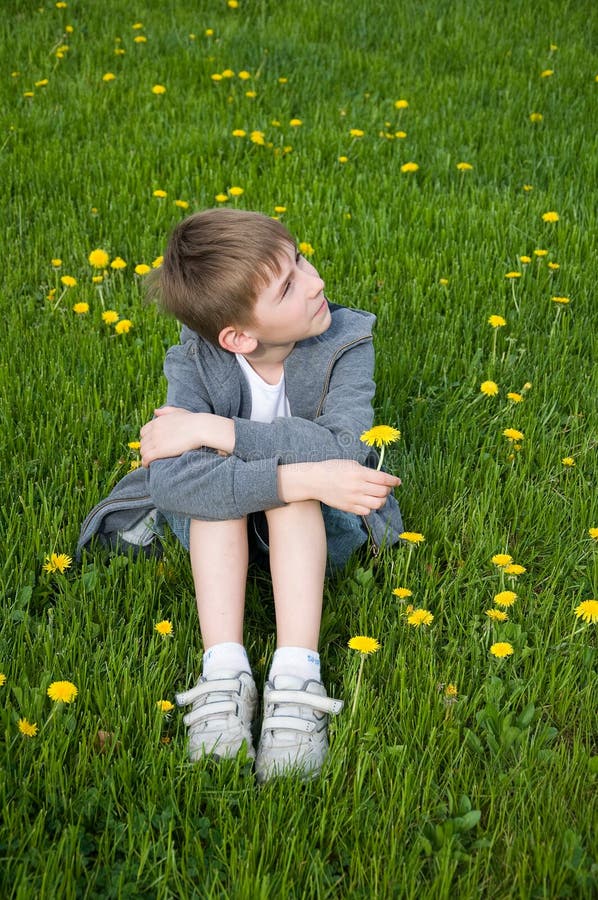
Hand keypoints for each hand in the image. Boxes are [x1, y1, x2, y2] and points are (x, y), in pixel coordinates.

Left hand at [140, 406, 203, 466]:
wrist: (200, 428)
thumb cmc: (193, 421)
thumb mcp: (178, 412)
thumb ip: (166, 411)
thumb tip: (155, 411)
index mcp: (158, 421)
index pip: (144, 432)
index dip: (147, 439)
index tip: (152, 445)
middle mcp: (154, 430)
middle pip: (143, 442)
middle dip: (146, 448)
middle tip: (152, 455)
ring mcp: (155, 440)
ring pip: (143, 451)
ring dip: (145, 456)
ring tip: (150, 462)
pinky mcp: (159, 450)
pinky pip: (146, 458)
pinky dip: (145, 463)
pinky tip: (148, 466)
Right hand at [278, 459, 400, 514]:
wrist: (315, 480)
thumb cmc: (333, 469)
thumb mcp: (351, 464)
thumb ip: (366, 471)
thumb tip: (381, 478)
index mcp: (359, 473)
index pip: (383, 479)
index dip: (393, 481)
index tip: (398, 482)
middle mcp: (358, 487)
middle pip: (383, 492)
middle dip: (388, 490)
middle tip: (386, 487)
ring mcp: (353, 499)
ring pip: (377, 504)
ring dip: (381, 500)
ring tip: (378, 496)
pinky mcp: (349, 508)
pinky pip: (367, 511)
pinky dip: (371, 507)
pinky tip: (368, 501)